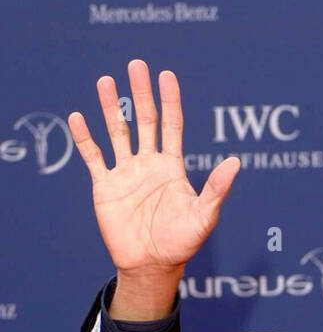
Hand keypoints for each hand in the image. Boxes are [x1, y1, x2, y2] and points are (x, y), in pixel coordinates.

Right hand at [68, 58, 239, 278]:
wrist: (151, 266)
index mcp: (172, 168)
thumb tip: (236, 162)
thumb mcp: (204, 217)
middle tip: (136, 65)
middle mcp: (148, 165)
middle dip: (141, 93)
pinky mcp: (106, 187)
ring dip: (112, 108)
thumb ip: (217, 189)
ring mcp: (126, 174)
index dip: (169, 100)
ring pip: (118, 132)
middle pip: (144, 120)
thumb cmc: (181, 244)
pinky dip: (86, 138)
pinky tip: (78, 117)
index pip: (171, 126)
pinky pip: (94, 158)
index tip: (166, 75)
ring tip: (106, 81)